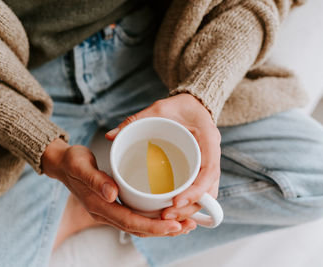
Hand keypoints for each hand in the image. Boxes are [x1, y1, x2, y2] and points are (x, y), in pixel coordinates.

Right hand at [41, 138, 185, 236]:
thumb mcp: (80, 165)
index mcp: (98, 205)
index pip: (130, 222)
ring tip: (185, 223)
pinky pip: (136, 216)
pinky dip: (152, 218)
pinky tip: (166, 214)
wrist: (62, 163)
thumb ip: (95, 179)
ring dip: (161, 226)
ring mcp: (109, 211)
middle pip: (138, 228)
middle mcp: (105, 212)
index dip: (153, 226)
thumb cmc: (72, 162)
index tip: (174, 225)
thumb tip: (113, 194)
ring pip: (139, 225)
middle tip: (188, 226)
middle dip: (164, 230)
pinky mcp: (114, 205)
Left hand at [106, 93, 220, 228]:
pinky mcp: (201, 170)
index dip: (195, 190)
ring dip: (189, 209)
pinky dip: (189, 202)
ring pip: (207, 195)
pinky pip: (200, 190)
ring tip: (166, 216)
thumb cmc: (178, 107)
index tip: (175, 201)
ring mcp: (209, 163)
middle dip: (189, 207)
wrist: (193, 105)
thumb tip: (111, 136)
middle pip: (210, 190)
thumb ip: (136, 120)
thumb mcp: (158, 109)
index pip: (209, 170)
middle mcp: (212, 154)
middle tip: (165, 215)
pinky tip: (172, 209)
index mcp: (208, 138)